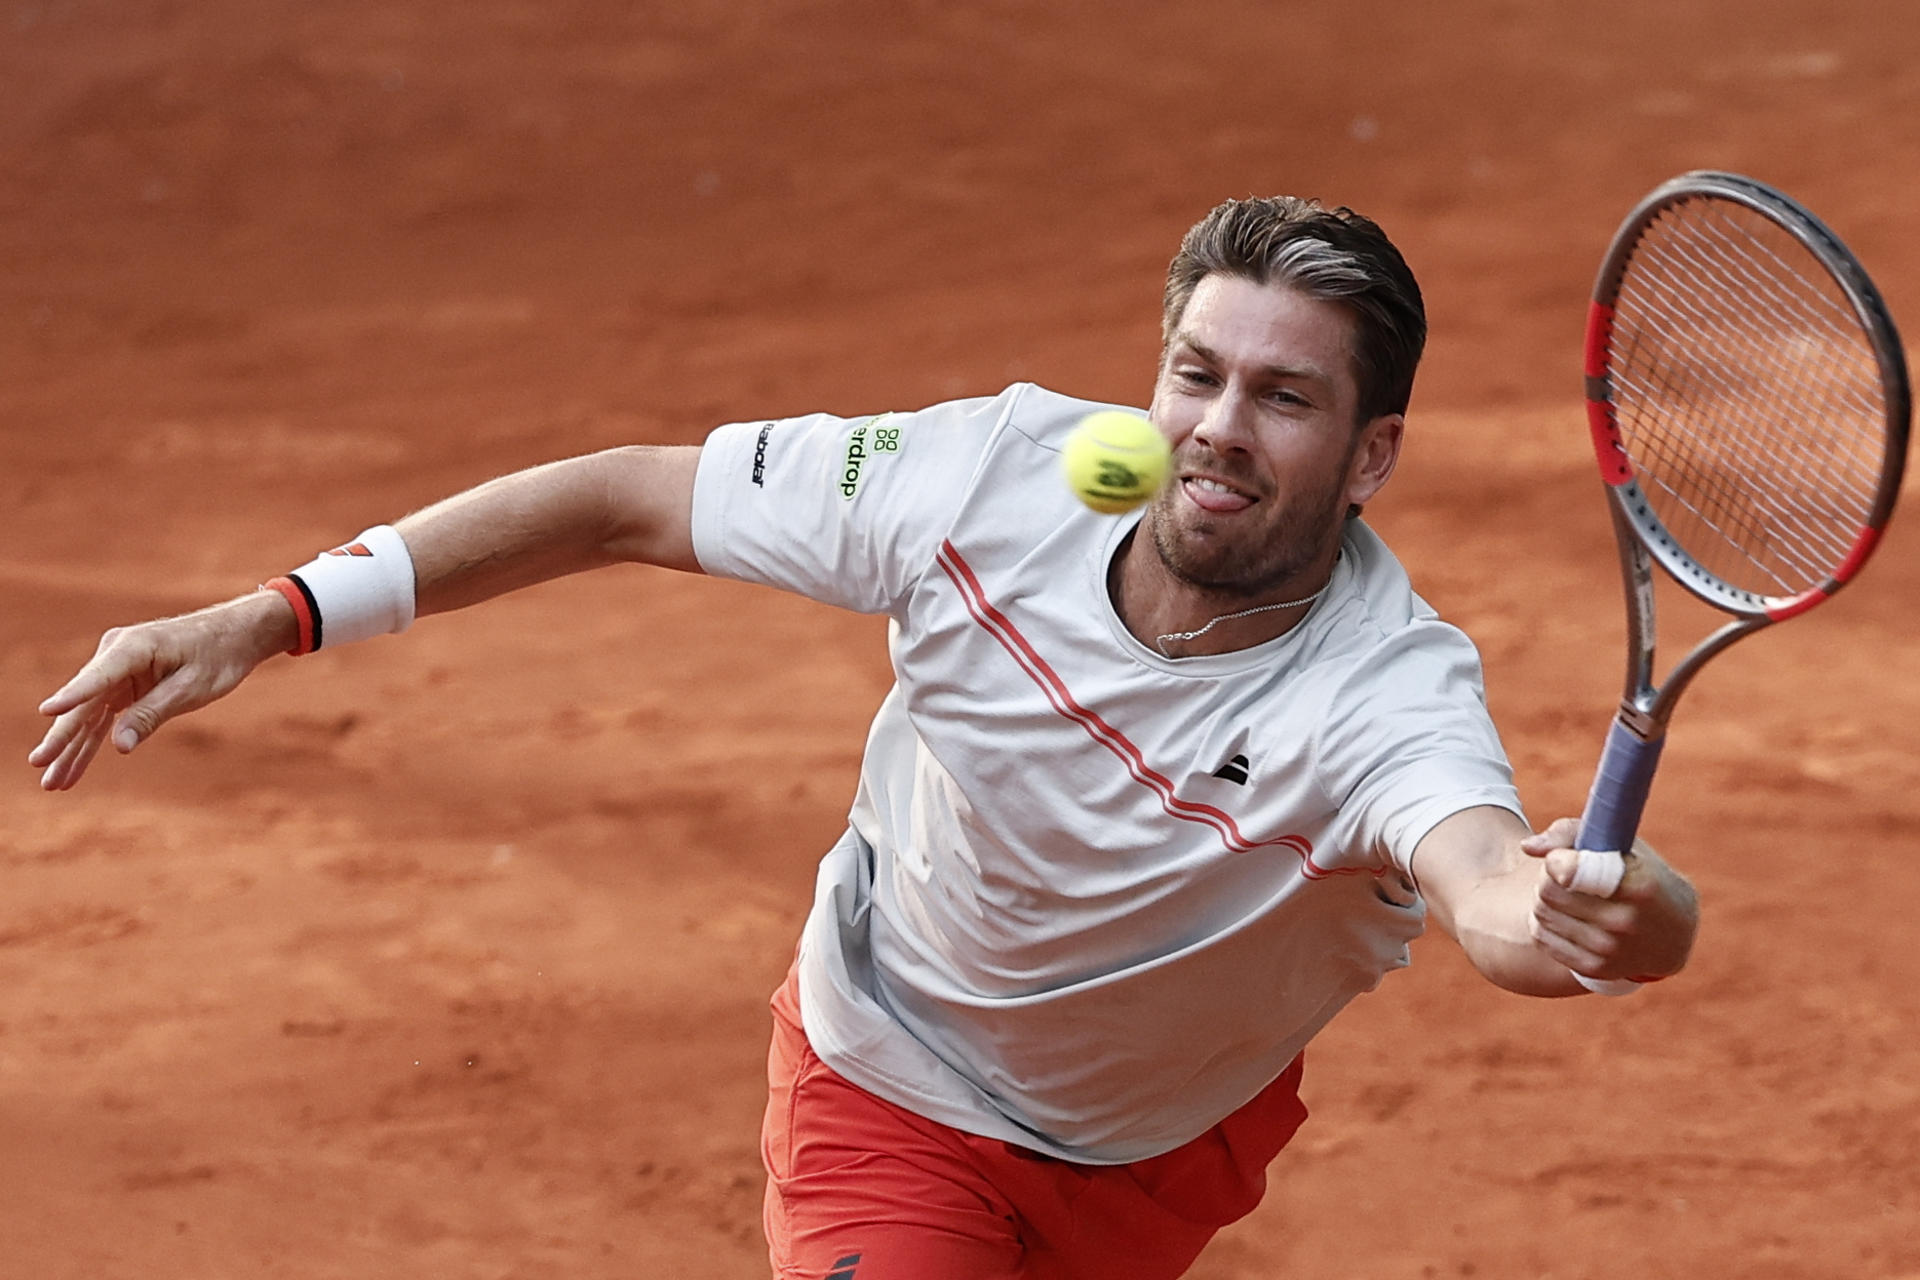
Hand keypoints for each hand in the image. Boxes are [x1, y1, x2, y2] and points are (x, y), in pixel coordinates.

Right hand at [29, 590, 296, 790]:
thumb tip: (120, 745)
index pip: (98, 677)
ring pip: (88, 715)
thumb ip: (153, 714)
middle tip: (39, 764)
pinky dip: (89, 743)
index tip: (48, 711)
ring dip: (71, 749)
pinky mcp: (122, 685)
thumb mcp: (190, 688)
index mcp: (134, 647)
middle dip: (62, 737)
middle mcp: (115, 654)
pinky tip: (72, 770)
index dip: (73, 696)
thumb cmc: (217, 656)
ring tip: (51, 782)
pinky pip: (100, 718)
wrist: (234, 635)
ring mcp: (115, 671)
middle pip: (84, 702)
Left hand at [1522, 816, 1699, 985]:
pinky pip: (1541, 936)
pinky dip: (1544, 921)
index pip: (1574, 873)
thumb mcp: (1618, 844)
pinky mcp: (1594, 968)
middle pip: (1548, 890)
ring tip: (1567, 893)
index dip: (1557, 861)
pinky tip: (1565, 915)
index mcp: (1637, 886)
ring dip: (1544, 897)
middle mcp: (1625, 922)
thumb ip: (1569, 834)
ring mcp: (1610, 950)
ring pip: (1541, 912)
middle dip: (1549, 875)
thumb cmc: (1637, 873)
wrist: (1672, 935)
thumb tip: (1528, 847)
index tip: (1559, 858)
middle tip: (1565, 873)